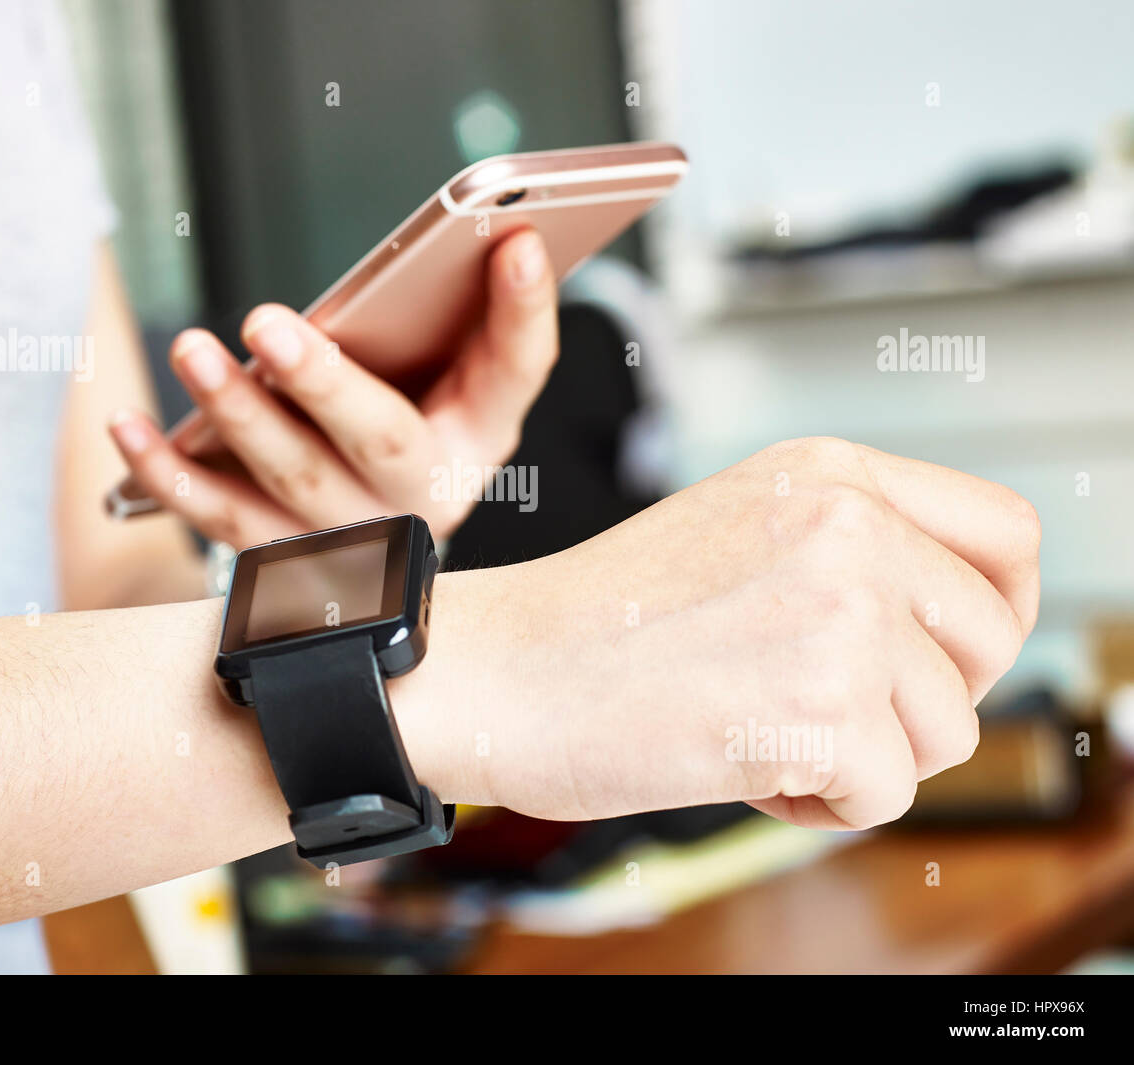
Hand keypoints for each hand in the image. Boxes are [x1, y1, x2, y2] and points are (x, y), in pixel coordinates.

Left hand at [108, 229, 556, 548]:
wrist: (371, 551)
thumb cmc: (409, 433)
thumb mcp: (454, 386)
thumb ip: (469, 321)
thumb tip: (491, 237)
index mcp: (475, 440)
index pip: (516, 373)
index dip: (525, 312)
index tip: (520, 242)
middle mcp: (421, 498)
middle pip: (381, 440)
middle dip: (323, 383)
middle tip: (266, 323)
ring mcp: (350, 535)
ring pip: (291, 478)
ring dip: (236, 415)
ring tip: (191, 350)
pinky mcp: (283, 556)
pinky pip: (221, 517)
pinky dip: (170, 475)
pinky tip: (130, 426)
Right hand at [396, 437, 1040, 830]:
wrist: (495, 669)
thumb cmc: (593, 617)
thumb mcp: (735, 527)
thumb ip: (847, 547)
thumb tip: (955, 629)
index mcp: (828, 472)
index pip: (1007, 535)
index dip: (994, 609)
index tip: (947, 656)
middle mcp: (848, 526)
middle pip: (989, 642)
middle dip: (919, 699)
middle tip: (821, 705)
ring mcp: (840, 612)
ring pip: (945, 731)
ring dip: (859, 755)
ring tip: (758, 727)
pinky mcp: (821, 709)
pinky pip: (888, 795)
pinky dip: (818, 803)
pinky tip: (742, 765)